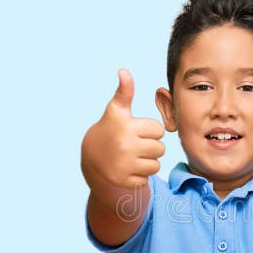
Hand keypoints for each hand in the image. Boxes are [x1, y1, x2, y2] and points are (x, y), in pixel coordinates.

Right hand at [81, 69, 165, 189]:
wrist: (92, 156)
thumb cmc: (111, 129)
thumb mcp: (116, 110)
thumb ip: (125, 91)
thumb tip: (124, 71)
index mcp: (126, 127)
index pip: (158, 130)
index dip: (149, 130)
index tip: (136, 130)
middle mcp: (125, 146)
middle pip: (160, 149)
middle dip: (151, 146)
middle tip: (135, 145)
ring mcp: (124, 165)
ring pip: (156, 165)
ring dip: (148, 162)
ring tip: (133, 156)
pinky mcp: (124, 181)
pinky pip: (146, 179)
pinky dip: (140, 176)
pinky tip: (128, 168)